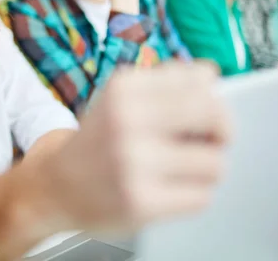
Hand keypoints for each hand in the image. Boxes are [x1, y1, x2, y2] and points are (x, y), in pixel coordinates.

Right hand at [42, 62, 231, 232]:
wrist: (55, 186)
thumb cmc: (99, 140)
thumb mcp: (120, 98)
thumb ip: (164, 82)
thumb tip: (211, 75)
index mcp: (124, 88)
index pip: (200, 81)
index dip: (214, 98)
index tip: (208, 111)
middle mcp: (126, 121)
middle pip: (214, 117)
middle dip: (222, 130)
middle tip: (213, 139)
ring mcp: (133, 163)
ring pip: (214, 162)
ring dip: (206, 168)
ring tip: (183, 169)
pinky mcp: (141, 203)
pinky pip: (201, 197)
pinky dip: (193, 194)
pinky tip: (171, 189)